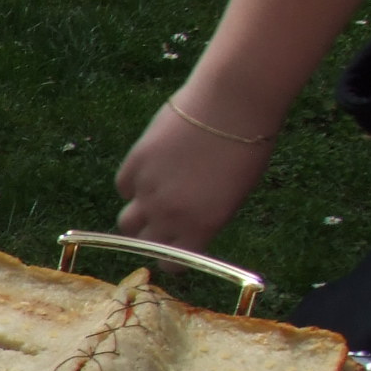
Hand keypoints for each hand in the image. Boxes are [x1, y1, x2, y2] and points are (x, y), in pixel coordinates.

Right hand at [113, 98, 275, 251]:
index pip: (172, 264)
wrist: (230, 107)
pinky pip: (124, 187)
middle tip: (162, 223)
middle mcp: (169, 216)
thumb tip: (187, 224)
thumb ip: (206, 217)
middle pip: (143, 244)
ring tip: (153, 198)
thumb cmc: (247, 149)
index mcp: (200, 228)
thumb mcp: (234, 195)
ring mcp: (148, 191)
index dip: (172, 258)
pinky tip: (149, 172)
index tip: (176, 249)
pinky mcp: (133, 165)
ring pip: (127, 220)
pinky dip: (133, 185)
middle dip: (151, 238)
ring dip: (138, 215)